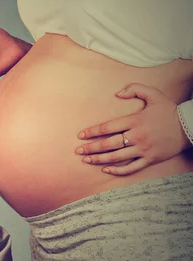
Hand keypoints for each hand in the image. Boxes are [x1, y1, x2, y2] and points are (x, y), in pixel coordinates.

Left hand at [75, 83, 191, 175]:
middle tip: (78, 151)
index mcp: (134, 121)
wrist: (189, 126)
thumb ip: (135, 89)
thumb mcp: (153, 94)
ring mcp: (143, 149)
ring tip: (86, 160)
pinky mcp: (150, 159)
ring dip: (99, 159)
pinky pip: (131, 168)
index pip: (108, 128)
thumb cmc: (169, 110)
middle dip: (91, 148)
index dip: (92, 132)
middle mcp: (137, 136)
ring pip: (116, 157)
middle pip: (108, 144)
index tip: (80, 135)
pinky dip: (117, 170)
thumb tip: (117, 93)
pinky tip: (105, 170)